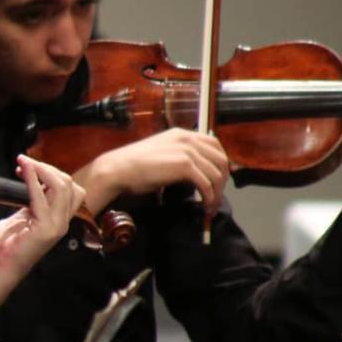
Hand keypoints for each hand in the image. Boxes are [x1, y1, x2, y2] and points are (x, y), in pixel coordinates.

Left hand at [0, 156, 88, 309]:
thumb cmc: (0, 248)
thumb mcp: (18, 219)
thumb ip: (29, 203)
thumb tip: (30, 183)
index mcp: (56, 220)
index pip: (69, 189)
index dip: (50, 173)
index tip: (26, 166)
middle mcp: (60, 223)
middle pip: (70, 185)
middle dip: (48, 168)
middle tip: (24, 163)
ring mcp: (55, 228)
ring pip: (62, 187)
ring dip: (42, 169)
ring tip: (24, 163)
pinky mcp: (44, 231)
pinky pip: (42, 197)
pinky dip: (33, 180)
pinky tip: (23, 171)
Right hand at [71, 129, 230, 215]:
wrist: (118, 169)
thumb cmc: (133, 166)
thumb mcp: (162, 155)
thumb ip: (180, 158)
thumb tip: (196, 174)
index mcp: (182, 134)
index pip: (215, 145)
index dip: (221, 164)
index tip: (219, 181)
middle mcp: (187, 138)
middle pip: (220, 159)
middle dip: (222, 181)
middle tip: (216, 197)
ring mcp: (187, 150)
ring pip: (216, 173)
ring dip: (217, 193)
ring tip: (209, 207)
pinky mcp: (184, 165)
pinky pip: (206, 183)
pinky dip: (209, 197)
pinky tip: (204, 206)